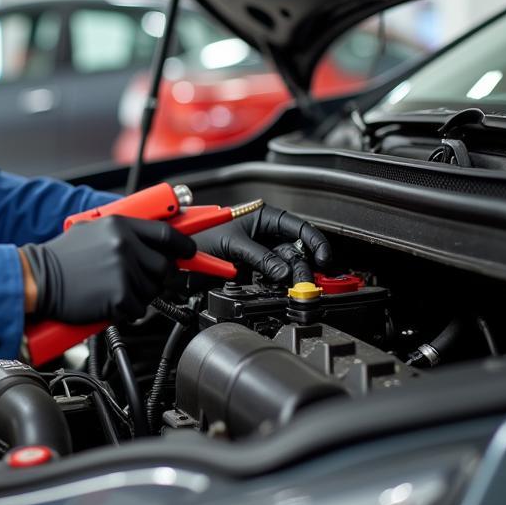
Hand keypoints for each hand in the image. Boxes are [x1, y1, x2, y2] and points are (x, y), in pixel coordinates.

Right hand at [21, 217, 195, 324]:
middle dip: (156, 277)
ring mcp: (124, 270)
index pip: (167, 234)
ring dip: (138, 295)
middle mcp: (125, 245)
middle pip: (165, 266)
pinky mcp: (120, 296)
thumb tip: (153, 240)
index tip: (191, 252)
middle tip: (136, 280)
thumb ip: (123, 233)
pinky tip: (107, 302)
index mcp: (120, 226)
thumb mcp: (92, 231)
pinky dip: (126, 311)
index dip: (184, 246)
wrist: (38, 278)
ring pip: (152, 291)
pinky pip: (138, 310)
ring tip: (112, 289)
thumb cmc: (62, 258)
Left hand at [194, 205, 330, 280]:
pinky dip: (279, 282)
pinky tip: (282, 287)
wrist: (180, 249)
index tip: (324, 259)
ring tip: (295, 288)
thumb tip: (284, 271)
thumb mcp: (233, 243)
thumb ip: (261, 257)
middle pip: (295, 249)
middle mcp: (265, 232)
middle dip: (302, 265)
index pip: (299, 228)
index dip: (315, 243)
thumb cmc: (201, 233)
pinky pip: (273, 275)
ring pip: (286, 264)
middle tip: (306, 283)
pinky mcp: (253, 267)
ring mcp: (260, 250)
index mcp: (264, 216)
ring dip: (292, 276)